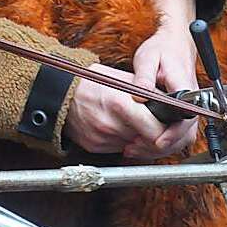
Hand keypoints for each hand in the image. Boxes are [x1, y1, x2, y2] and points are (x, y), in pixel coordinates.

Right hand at [64, 64, 194, 159]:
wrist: (57, 91)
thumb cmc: (87, 81)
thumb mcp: (119, 78)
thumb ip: (146, 93)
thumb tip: (169, 103)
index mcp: (121, 105)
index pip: (157, 131)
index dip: (167, 130)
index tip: (168, 124)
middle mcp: (111, 125)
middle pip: (147, 141)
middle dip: (155, 135)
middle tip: (155, 126)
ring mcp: (102, 138)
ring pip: (135, 146)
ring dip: (138, 137)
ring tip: (132, 122)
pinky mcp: (94, 146)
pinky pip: (118, 148)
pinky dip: (122, 140)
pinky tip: (117, 126)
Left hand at [124, 0, 200, 158]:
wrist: (175, 43)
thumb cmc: (162, 49)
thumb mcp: (147, 58)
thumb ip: (143, 77)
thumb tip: (138, 96)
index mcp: (185, 87)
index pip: (185, 117)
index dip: (172, 133)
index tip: (156, 141)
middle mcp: (192, 101)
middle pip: (185, 134)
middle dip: (162, 146)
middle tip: (136, 148)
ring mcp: (189, 108)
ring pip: (182, 137)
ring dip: (160, 147)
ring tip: (134, 148)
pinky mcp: (182, 112)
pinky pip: (176, 132)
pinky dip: (161, 140)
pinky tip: (140, 142)